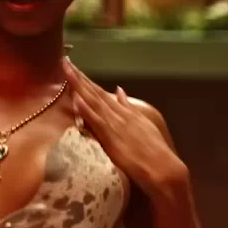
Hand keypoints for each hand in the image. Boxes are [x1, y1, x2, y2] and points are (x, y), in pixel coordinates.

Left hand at [62, 57, 187, 197]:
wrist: (163, 166)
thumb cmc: (153, 149)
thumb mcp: (142, 122)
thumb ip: (128, 107)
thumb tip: (120, 90)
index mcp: (124, 111)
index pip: (101, 92)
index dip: (86, 80)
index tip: (74, 68)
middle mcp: (118, 113)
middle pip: (94, 92)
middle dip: (79, 77)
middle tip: (64, 61)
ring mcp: (114, 124)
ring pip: (93, 101)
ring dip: (79, 86)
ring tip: (67, 71)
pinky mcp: (112, 137)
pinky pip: (96, 121)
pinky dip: (86, 109)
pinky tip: (76, 99)